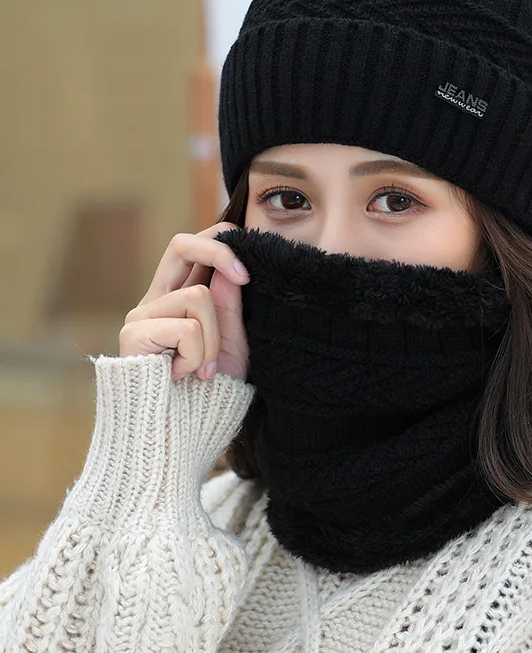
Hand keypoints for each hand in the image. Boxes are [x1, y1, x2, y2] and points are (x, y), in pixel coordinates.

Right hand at [119, 222, 250, 380]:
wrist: (183, 436)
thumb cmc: (210, 394)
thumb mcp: (231, 345)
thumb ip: (229, 307)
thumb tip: (230, 268)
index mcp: (179, 297)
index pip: (192, 248)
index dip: (221, 243)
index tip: (250, 268)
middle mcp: (156, 301)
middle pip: (180, 245)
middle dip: (218, 252)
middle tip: (245, 277)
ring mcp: (141, 316)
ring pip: (197, 296)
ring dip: (214, 339)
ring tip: (204, 369)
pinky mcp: (132, 335)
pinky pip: (186, 328)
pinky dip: (198, 355)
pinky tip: (185, 376)